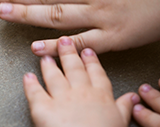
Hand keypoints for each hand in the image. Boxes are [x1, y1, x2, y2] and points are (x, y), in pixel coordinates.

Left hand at [23, 37, 138, 126]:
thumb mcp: (120, 122)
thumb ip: (124, 107)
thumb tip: (132, 97)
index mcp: (100, 96)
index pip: (96, 73)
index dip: (91, 61)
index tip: (88, 51)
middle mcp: (81, 93)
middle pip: (74, 68)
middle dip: (69, 53)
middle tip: (65, 41)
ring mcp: (61, 99)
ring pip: (54, 76)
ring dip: (48, 65)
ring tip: (44, 55)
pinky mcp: (43, 108)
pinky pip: (34, 93)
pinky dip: (29, 84)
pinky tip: (27, 76)